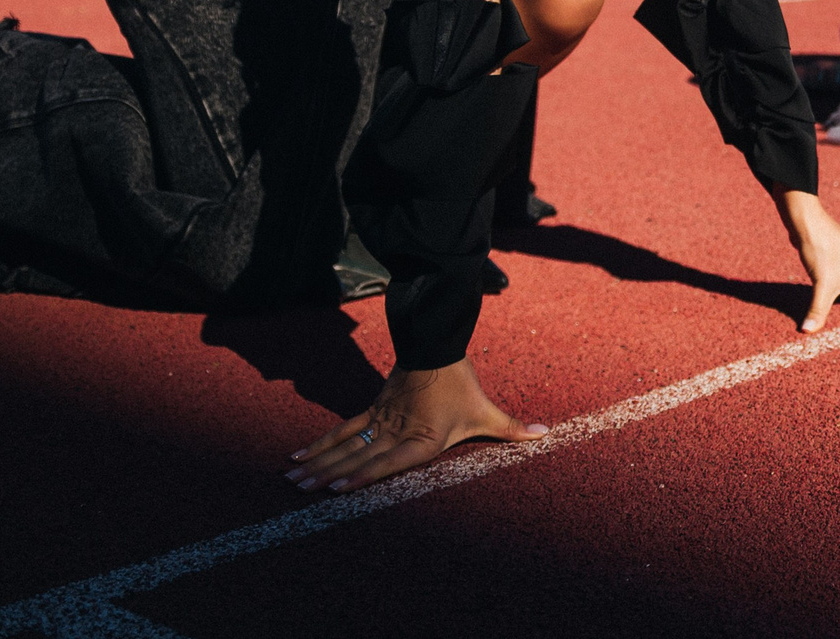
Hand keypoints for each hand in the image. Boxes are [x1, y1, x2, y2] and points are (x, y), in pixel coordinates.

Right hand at [286, 360, 546, 494]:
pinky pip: (342, 428)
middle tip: (301, 493)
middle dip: (328, 476)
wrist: (438, 346)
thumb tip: (546, 435)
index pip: (388, 461)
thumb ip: (512, 429)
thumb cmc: (462, 384)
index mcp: (421, 439)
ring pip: (345, 445)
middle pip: (358, 456)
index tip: (336, 489)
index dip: (362, 476)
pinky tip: (299, 457)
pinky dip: (321, 443)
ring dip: (318, 464)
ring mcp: (380, 421)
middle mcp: (396, 432)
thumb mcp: (487, 411)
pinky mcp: (371, 410)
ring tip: (292, 481)